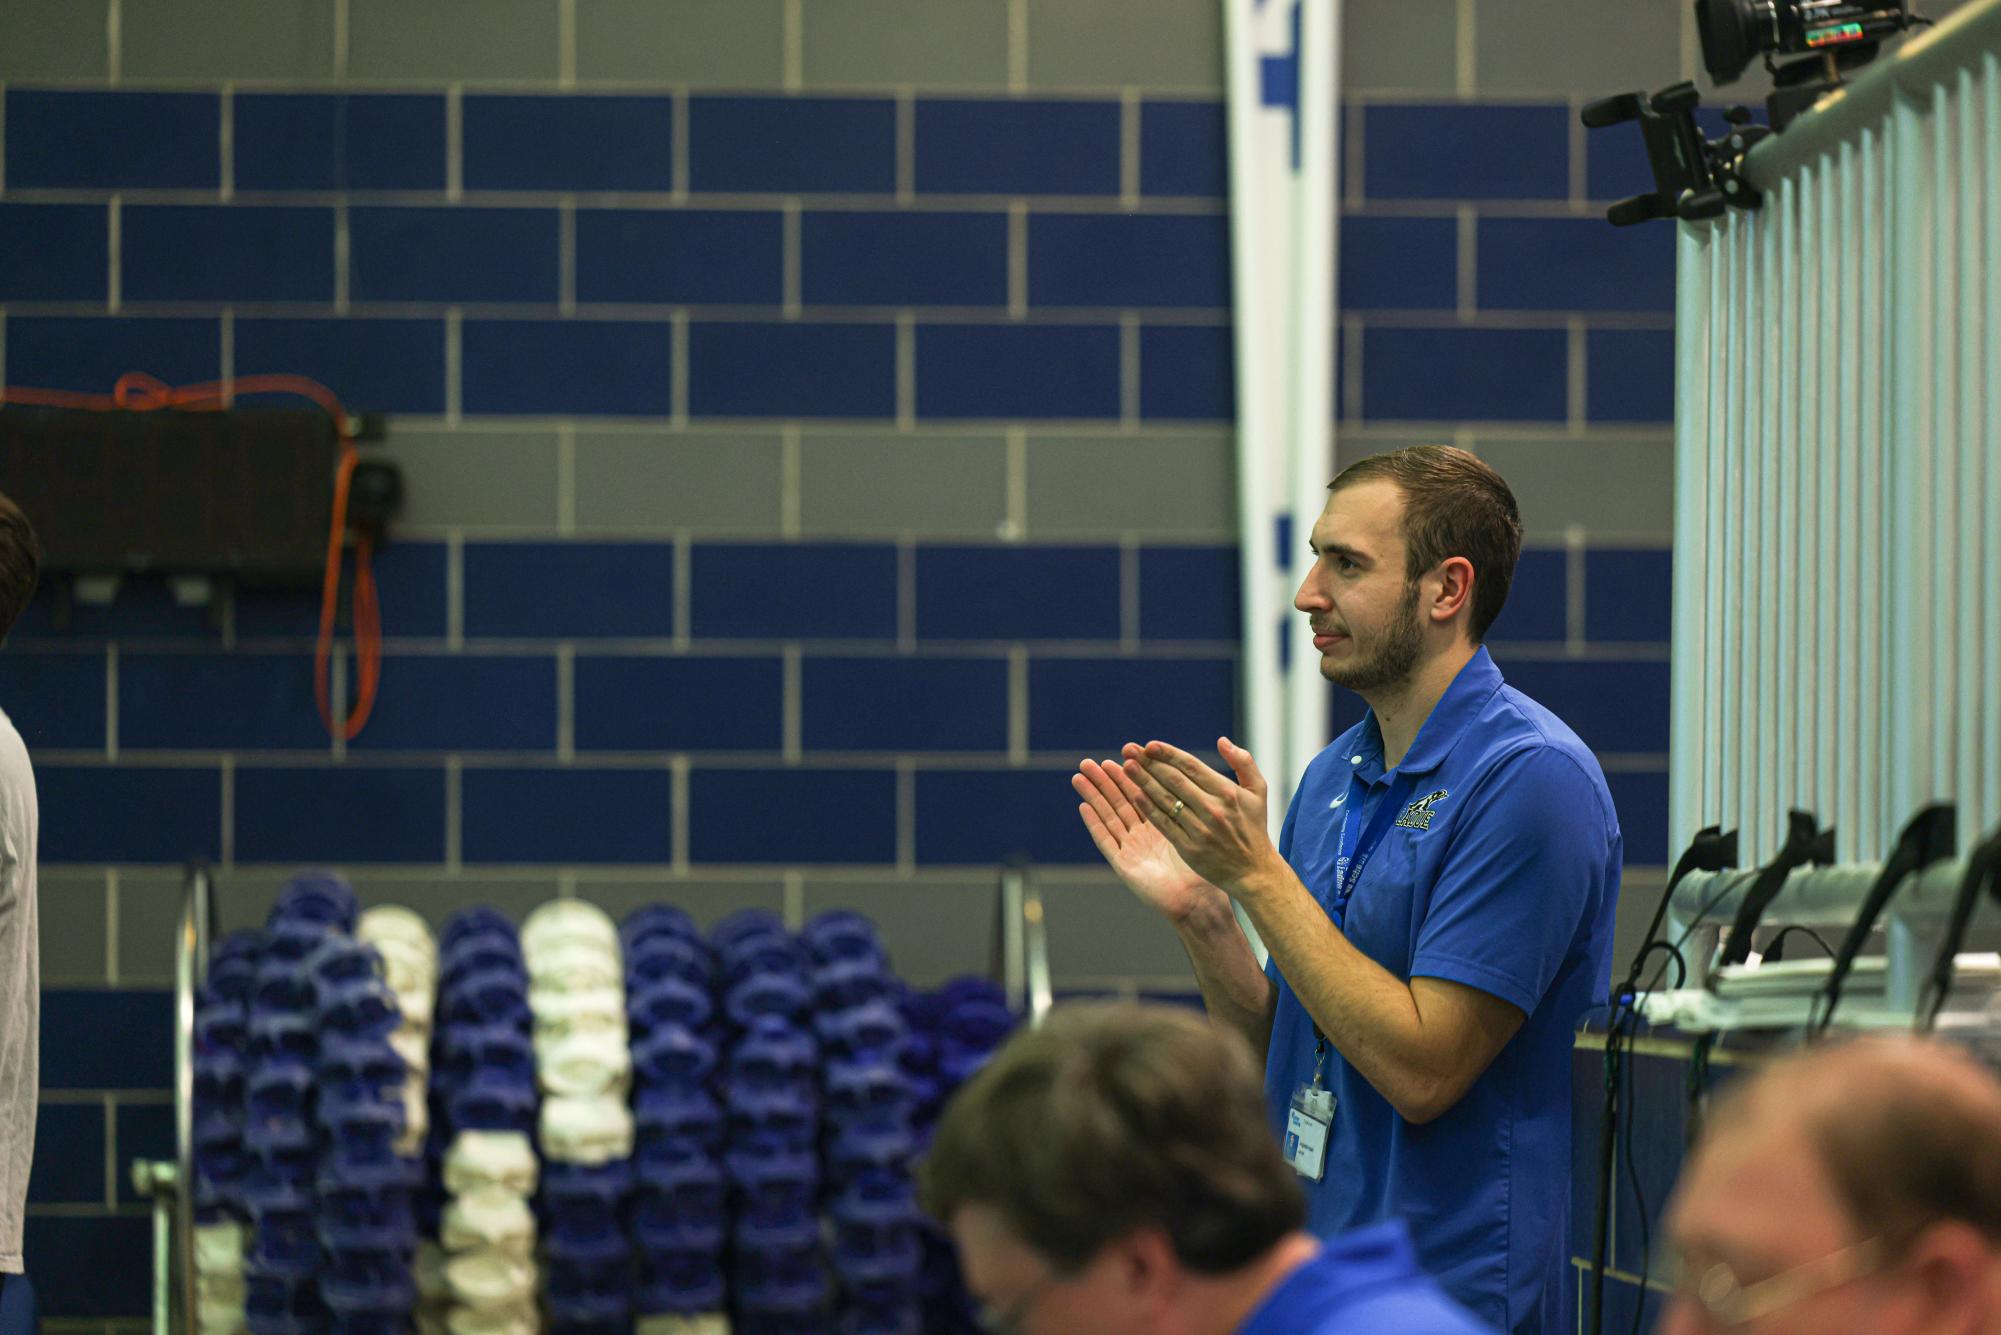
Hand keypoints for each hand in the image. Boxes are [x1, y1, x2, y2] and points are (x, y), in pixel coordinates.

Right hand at [1072, 757, 1223, 924]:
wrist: (1199, 901)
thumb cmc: (1207, 869)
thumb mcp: (1199, 830)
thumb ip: (1191, 807)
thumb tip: (1196, 779)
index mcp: (1161, 825)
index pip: (1141, 793)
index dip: (1130, 775)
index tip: (1121, 755)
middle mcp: (1143, 835)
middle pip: (1119, 802)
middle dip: (1104, 781)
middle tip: (1088, 762)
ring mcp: (1131, 849)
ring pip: (1109, 816)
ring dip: (1093, 796)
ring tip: (1079, 776)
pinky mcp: (1123, 865)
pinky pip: (1106, 840)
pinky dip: (1094, 823)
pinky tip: (1084, 806)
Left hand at [1121, 737, 1283, 896]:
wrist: (1253, 871)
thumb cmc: (1253, 827)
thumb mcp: (1258, 791)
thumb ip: (1243, 762)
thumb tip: (1221, 741)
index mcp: (1227, 792)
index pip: (1191, 766)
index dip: (1168, 754)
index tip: (1149, 745)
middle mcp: (1213, 808)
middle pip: (1174, 780)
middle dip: (1149, 762)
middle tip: (1129, 749)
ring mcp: (1200, 829)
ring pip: (1166, 800)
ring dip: (1143, 781)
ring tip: (1127, 767)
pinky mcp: (1189, 848)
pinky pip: (1164, 824)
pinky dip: (1149, 808)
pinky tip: (1135, 795)